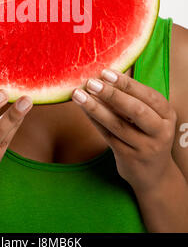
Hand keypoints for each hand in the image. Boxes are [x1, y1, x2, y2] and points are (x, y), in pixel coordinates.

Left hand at [72, 69, 176, 193]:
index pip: (148, 96)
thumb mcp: (150, 115)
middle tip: (91, 82)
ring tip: (79, 94)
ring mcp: (145, 147)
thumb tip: (105, 74)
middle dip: (111, 94)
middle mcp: (160, 131)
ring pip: (117, 125)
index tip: (106, 72)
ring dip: (95, 108)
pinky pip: (108, 136)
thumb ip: (134, 97)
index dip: (127, 83)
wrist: (154, 174)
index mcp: (167, 115)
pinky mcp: (129, 158)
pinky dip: (94, 120)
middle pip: (135, 111)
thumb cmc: (147, 133)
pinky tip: (83, 108)